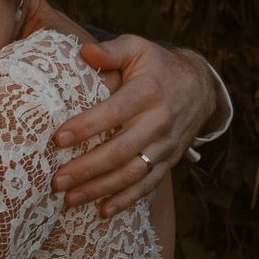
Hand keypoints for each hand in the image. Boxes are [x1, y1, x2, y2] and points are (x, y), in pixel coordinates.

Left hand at [50, 36, 221, 215]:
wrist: (200, 86)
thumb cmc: (158, 65)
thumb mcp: (137, 48)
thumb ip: (111, 51)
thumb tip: (84, 51)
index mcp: (148, 92)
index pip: (114, 112)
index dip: (86, 126)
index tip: (58, 138)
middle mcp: (159, 121)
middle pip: (120, 150)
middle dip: (87, 168)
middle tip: (57, 181)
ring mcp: (165, 145)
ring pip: (132, 173)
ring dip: (101, 189)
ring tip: (71, 199)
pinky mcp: (169, 161)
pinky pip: (148, 184)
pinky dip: (127, 200)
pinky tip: (104, 210)